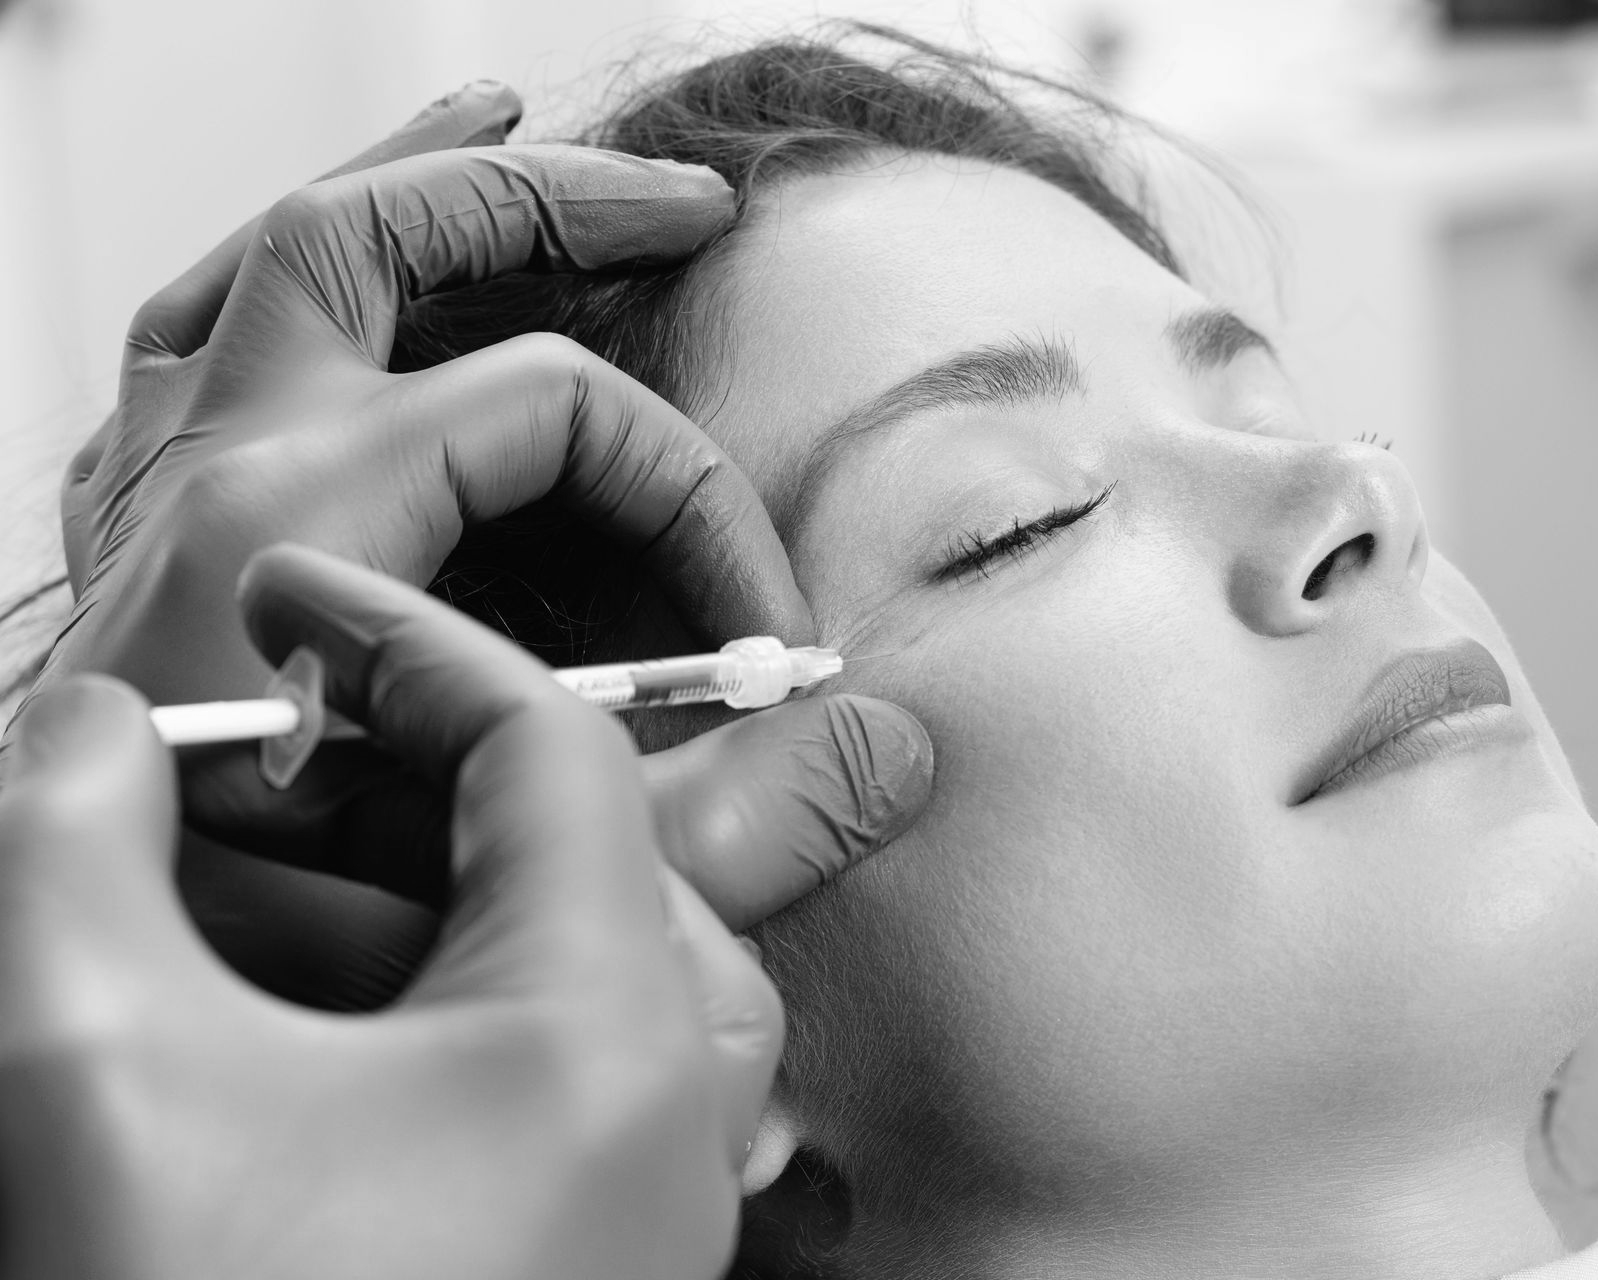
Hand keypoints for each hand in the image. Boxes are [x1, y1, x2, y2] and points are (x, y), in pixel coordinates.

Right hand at [0, 547, 797, 1279]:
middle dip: (380, 789)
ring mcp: (639, 1195)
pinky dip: (405, 1017)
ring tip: (215, 899)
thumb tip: (97, 725)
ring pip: (536, 967)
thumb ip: (69, 841)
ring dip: (378, 907)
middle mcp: (669, 1111)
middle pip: (556, 853)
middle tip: (232, 766)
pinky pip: (526, 1076)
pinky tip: (267, 1029)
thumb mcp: (88, 1069)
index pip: (551, 745)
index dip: (407, 641)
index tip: (293, 603)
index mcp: (618, 1031)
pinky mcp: (580, 1258)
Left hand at [21, 86, 932, 1003]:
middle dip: (548, 201)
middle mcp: (206, 472)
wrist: (82, 987)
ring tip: (491, 116)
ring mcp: (152, 498)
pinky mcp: (134, 554)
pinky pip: (181, 358)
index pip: (550, 407)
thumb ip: (715, 831)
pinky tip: (323, 302)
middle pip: (370, 237)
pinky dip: (266, 298)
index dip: (697, 502)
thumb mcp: (506, 889)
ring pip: (254, 265)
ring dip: (391, 184)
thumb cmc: (237, 961)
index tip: (764, 637)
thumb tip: (888, 753)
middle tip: (688, 207)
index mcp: (291, 520)